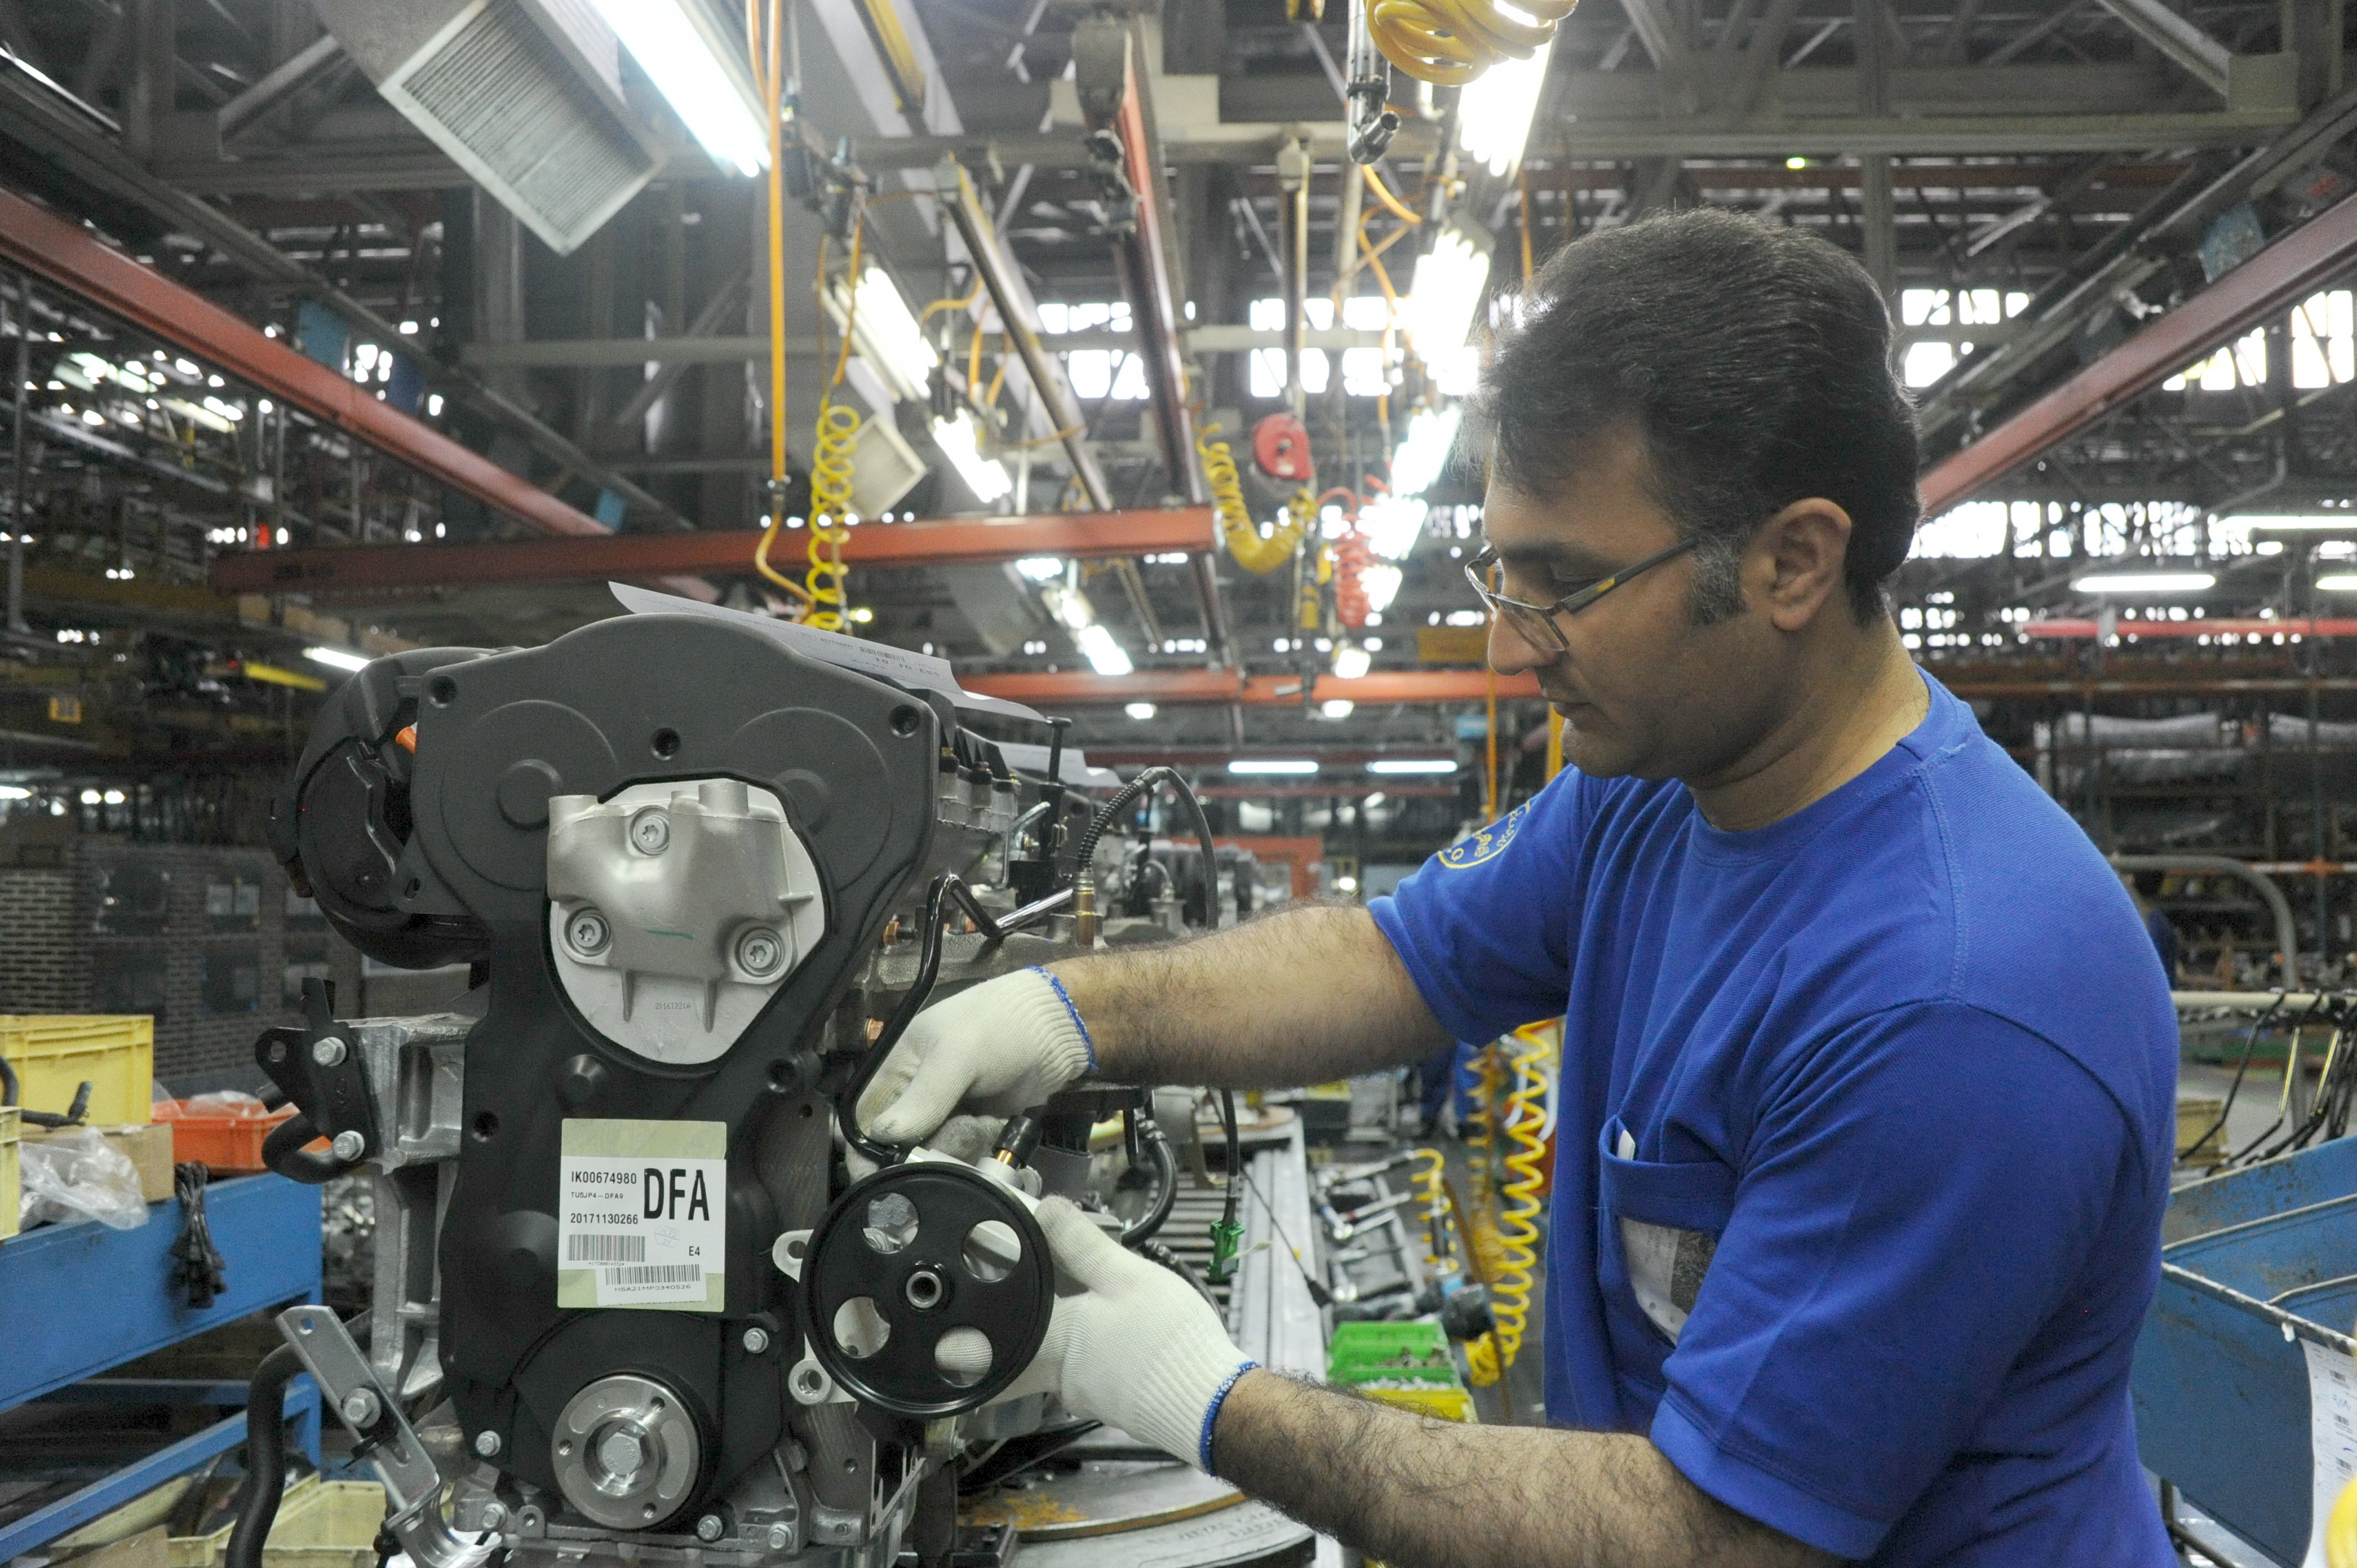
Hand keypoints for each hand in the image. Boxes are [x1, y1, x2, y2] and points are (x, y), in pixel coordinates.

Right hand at [859, 968, 1094, 1145]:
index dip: (868, 1152)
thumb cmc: (999, 1027)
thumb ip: (923, 1097)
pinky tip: (997, 1126)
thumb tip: (884, 1135)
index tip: (883, 1175)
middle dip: (933, 1146)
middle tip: (964, 1125)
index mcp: (896, 1070)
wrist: (1054, 1031)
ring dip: (963, 1145)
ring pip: (936, 1156)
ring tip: (986, 1118)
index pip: (864, 1121)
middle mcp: (914, 1097)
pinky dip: (983, 1149)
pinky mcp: (973, 1130)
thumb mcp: (957, 1055)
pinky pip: (966, 1157)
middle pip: (902, 1149)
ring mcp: (946, 1116)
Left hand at [997, 1197, 1255, 1469]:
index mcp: (1050, 1342)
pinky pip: (1086, 1372)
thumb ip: (1081, 1243)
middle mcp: (1058, 1377)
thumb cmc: (1167, 1340)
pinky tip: (1112, 1329)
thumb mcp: (1126, 1276)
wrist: (1212, 1402)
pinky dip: (1088, 1350)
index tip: (976, 1295)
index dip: (974, 1320)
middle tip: (1025, 1299)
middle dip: (1015, 1330)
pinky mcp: (1111, 1404)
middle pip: (1015, 1357)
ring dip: (1058, 1335)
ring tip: (1081, 1301)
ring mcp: (1085, 1396)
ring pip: (1054, 1362)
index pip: (985, 1339)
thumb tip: (1045, 1210)